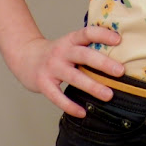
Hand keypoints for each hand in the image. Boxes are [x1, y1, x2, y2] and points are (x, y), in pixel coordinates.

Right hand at [6, 26, 124, 117]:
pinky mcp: (43, 83)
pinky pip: (57, 96)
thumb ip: (88, 47)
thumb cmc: (56, 53)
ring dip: (92, 86)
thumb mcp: (70, 44)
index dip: (102, 34)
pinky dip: (70, 105)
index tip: (119, 39)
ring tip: (108, 95)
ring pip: (74, 77)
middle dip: (103, 63)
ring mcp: (51, 67)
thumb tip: (120, 54)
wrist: (25, 57)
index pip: (87, 33)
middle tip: (120, 71)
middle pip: (84, 55)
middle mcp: (61, 52)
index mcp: (71, 40)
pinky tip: (83, 112)